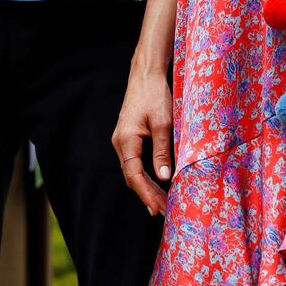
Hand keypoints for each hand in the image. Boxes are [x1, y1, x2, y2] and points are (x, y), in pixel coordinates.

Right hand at [112, 67, 172, 216]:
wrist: (146, 74)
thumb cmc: (155, 94)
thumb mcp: (163, 122)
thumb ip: (162, 151)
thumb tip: (164, 178)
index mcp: (126, 140)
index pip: (134, 176)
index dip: (147, 194)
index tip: (159, 209)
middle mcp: (120, 142)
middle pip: (132, 177)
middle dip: (148, 195)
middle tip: (165, 211)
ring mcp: (123, 140)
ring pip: (133, 170)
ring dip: (147, 186)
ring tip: (163, 203)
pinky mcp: (129, 136)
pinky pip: (135, 162)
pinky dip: (146, 175)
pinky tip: (157, 183)